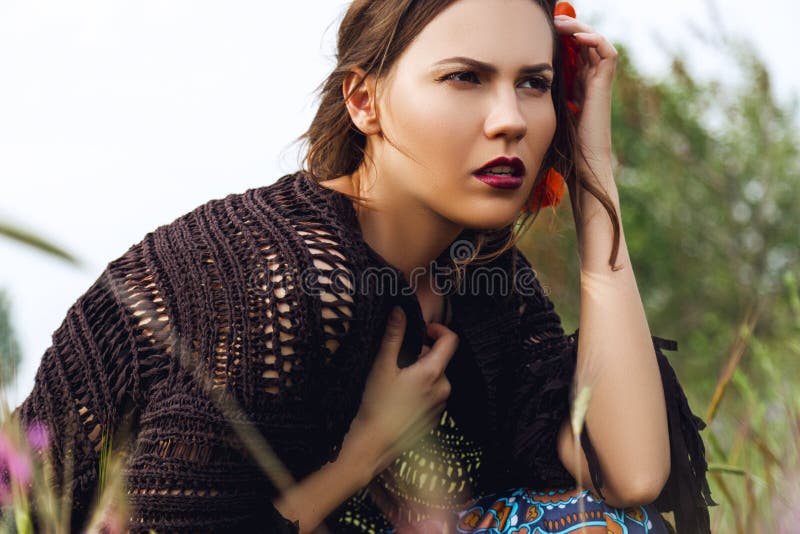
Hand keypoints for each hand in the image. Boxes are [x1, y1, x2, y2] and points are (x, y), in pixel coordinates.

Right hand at [349, 307, 458, 479]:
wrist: (374, 444)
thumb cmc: (376, 405)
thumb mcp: (382, 366)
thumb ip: (393, 336)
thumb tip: (399, 311)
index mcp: (433, 372)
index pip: (450, 340)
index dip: (437, 329)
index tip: (421, 330)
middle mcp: (443, 388)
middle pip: (439, 359)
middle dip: (421, 354)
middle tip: (397, 361)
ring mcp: (441, 406)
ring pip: (435, 377)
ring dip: (420, 372)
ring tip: (396, 382)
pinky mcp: (435, 418)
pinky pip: (432, 394)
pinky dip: (420, 390)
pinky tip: (400, 399)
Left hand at [553, 13, 617, 189]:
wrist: (582, 161)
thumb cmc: (562, 145)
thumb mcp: (544, 112)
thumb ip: (538, 97)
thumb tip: (515, 91)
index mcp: (576, 85)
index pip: (572, 51)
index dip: (561, 38)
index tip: (541, 31)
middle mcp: (589, 80)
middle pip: (584, 43)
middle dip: (569, 29)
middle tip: (552, 21)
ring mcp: (599, 81)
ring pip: (596, 43)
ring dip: (580, 30)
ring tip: (562, 24)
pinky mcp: (605, 85)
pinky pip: (608, 53)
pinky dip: (595, 41)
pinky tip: (578, 38)